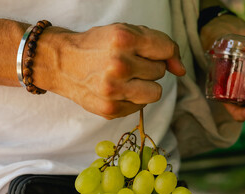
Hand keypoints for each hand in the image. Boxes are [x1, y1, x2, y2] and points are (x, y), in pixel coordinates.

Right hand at [34, 23, 185, 118]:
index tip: (155, 55)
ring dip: (145, 86)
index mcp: (124, 39)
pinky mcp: (110, 110)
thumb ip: (158, 44)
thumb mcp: (125, 32)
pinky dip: (132, 99)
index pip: (166, 49)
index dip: (164, 52)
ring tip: (127, 80)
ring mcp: (114, 90)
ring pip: (155, 93)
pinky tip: (117, 91)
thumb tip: (181, 70)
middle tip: (129, 64)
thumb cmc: (97, 46)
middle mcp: (119, 65)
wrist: (62, 64)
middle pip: (160, 72)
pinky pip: (140, 107)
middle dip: (148, 67)